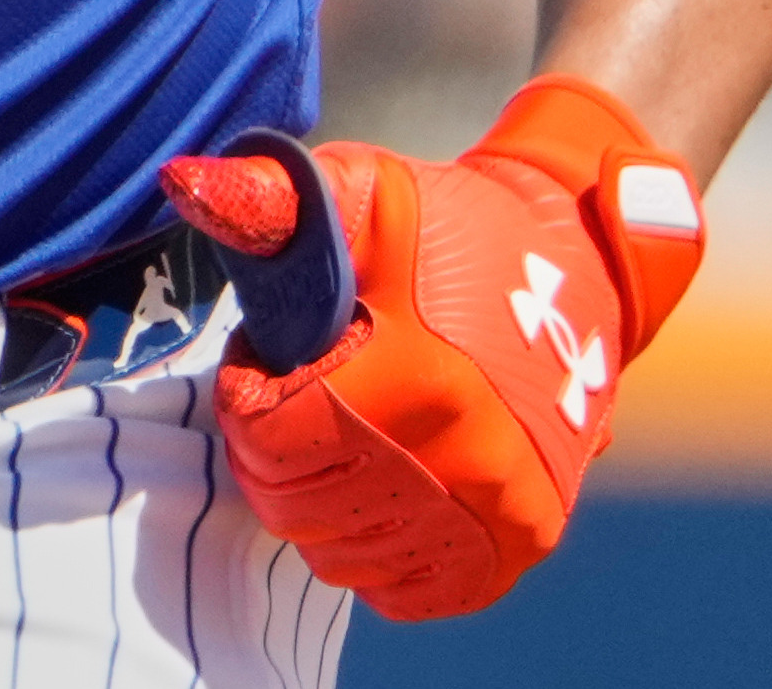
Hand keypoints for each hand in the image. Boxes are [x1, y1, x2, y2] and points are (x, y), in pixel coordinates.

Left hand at [158, 75, 705, 619]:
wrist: (582, 257)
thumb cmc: (454, 226)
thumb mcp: (368, 194)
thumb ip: (277, 199)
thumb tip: (189, 184)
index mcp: (422, 378)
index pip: (267, 439)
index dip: (248, 393)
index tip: (273, 356)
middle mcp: (470, 460)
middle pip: (295, 506)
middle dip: (274, 450)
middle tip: (303, 393)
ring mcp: (501, 510)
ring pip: (339, 554)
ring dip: (319, 500)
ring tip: (346, 429)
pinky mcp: (523, 540)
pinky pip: (400, 587)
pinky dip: (373, 547)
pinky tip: (384, 482)